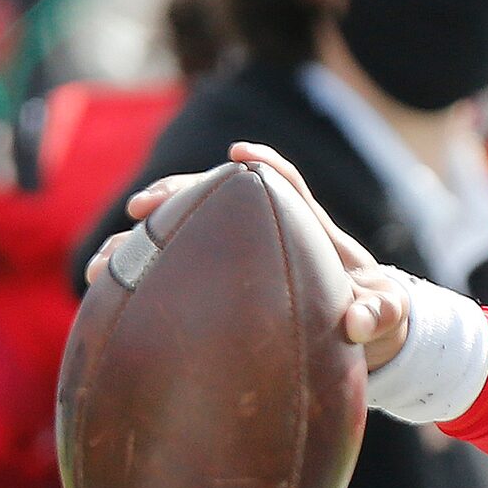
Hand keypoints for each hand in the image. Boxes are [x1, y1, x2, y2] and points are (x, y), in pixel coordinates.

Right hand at [86, 142, 409, 367]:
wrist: (357, 332)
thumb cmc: (372, 314)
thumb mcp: (386, 316)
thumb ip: (380, 314)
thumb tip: (355, 323)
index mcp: (311, 229)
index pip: (288, 186)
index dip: (267, 167)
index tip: (241, 155)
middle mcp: (266, 231)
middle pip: (214, 198)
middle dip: (175, 195)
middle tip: (140, 208)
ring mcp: (237, 253)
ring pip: (181, 233)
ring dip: (140, 243)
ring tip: (103, 263)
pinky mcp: (215, 278)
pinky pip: (169, 270)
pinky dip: (136, 278)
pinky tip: (102, 294)